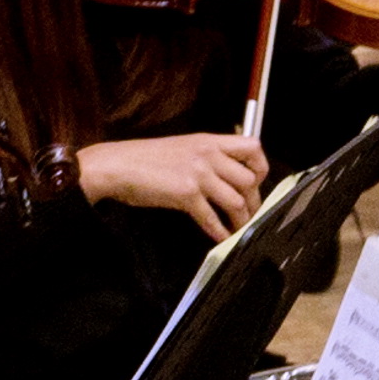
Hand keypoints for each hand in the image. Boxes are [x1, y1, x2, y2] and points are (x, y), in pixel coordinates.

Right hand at [78, 129, 265, 235]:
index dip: (260, 167)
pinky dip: (220, 231)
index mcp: (209, 141)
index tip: (257, 183)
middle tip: (251, 214)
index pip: (253, 147)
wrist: (117, 166)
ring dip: (241, 220)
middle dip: (254, 201)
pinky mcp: (186, 194)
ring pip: (236, 200)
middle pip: (249, 179)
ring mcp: (198, 174)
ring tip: (240, 230)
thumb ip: (207, 157)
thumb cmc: (145, 159)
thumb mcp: (183, 148)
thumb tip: (227, 175)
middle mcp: (208, 154)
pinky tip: (222, 238)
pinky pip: (212, 217)